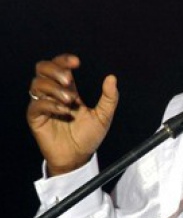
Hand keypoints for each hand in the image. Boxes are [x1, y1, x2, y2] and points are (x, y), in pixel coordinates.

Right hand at [26, 54, 118, 175]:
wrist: (79, 157)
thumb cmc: (89, 136)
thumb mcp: (104, 115)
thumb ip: (109, 97)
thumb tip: (112, 77)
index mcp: (69, 89)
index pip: (59, 66)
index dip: (64, 60)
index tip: (77, 62)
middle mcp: (53, 93)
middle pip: (42, 68)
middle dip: (55, 69)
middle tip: (69, 79)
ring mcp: (43, 105)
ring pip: (37, 84)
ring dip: (54, 88)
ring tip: (70, 101)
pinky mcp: (36, 118)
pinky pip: (36, 104)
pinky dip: (50, 104)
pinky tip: (64, 111)